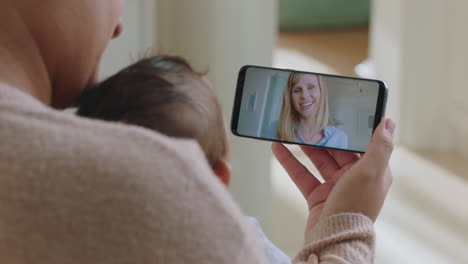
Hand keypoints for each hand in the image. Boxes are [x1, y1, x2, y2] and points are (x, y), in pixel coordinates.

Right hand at [272, 119, 394, 231]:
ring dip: (305, 146)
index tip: (338, 113)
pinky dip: (290, 162)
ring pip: (318, 160)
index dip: (350, 130)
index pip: (362, 144)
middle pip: (337, 150)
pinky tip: (278, 148)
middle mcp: (355, 177)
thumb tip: (388, 122)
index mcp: (373, 171)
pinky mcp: (317, 195)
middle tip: (310, 120)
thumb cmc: (356, 207)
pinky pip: (302, 174)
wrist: (334, 238)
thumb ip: (380, 146)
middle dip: (324, 136)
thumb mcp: (370, 172)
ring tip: (292, 130)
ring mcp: (335, 186)